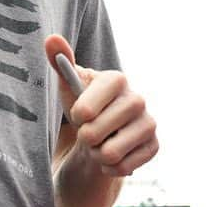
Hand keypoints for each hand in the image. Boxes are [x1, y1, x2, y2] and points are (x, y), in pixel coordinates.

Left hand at [45, 35, 157, 175]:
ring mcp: (148, 122)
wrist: (102, 130)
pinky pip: (124, 167)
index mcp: (116, 79)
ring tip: (99, 144)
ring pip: (110, 153)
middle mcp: (137, 99)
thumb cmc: (84, 103)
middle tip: (87, 132)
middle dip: (84, 138)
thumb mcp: (69, 84)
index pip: (86, 107)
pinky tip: (111, 156)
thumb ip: (60, 61)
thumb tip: (51, 39)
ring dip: (96, 155)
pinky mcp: (154, 145)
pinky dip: (110, 167)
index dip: (78, 115)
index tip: (78, 114)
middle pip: (95, 133)